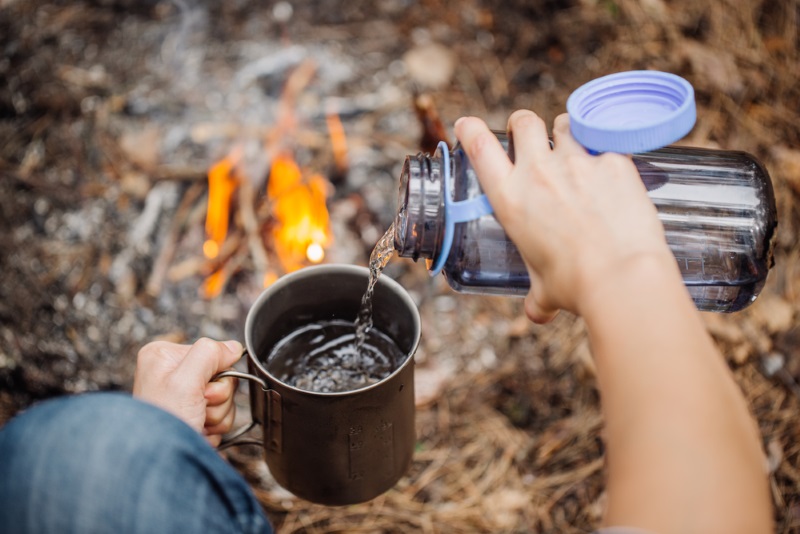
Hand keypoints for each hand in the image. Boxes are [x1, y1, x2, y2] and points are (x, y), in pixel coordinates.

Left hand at [133, 338, 242, 445]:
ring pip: (223, 400)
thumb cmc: (162, 426)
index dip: (217, 376)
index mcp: (164, 357)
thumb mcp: (185, 381)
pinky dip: (213, 429)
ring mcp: (182, 398)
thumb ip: (209, 354)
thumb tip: (233, 347)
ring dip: (216, 417)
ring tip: (196, 424)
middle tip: (198, 410)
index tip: (202, 392)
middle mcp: (172, 375)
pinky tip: (198, 433)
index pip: (214, 354)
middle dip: (217, 400)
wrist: (160, 466)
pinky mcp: (191, 417)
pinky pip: (220, 417)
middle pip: (222, 378)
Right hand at [454, 111, 673, 322]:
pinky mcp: (614, 160)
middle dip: (523, 124)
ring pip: (564, 124)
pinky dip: (605, 151)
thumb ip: (537, 297)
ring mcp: (577, 161)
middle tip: (530, 137)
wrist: (621, 275)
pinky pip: (606, 142)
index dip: (471, 129)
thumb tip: (538, 312)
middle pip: (523, 121)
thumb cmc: (576, 284)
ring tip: (575, 150)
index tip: (468, 124)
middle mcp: (539, 172)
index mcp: (511, 199)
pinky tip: (612, 171)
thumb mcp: (544, 289)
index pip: (480, 148)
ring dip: (566, 132)